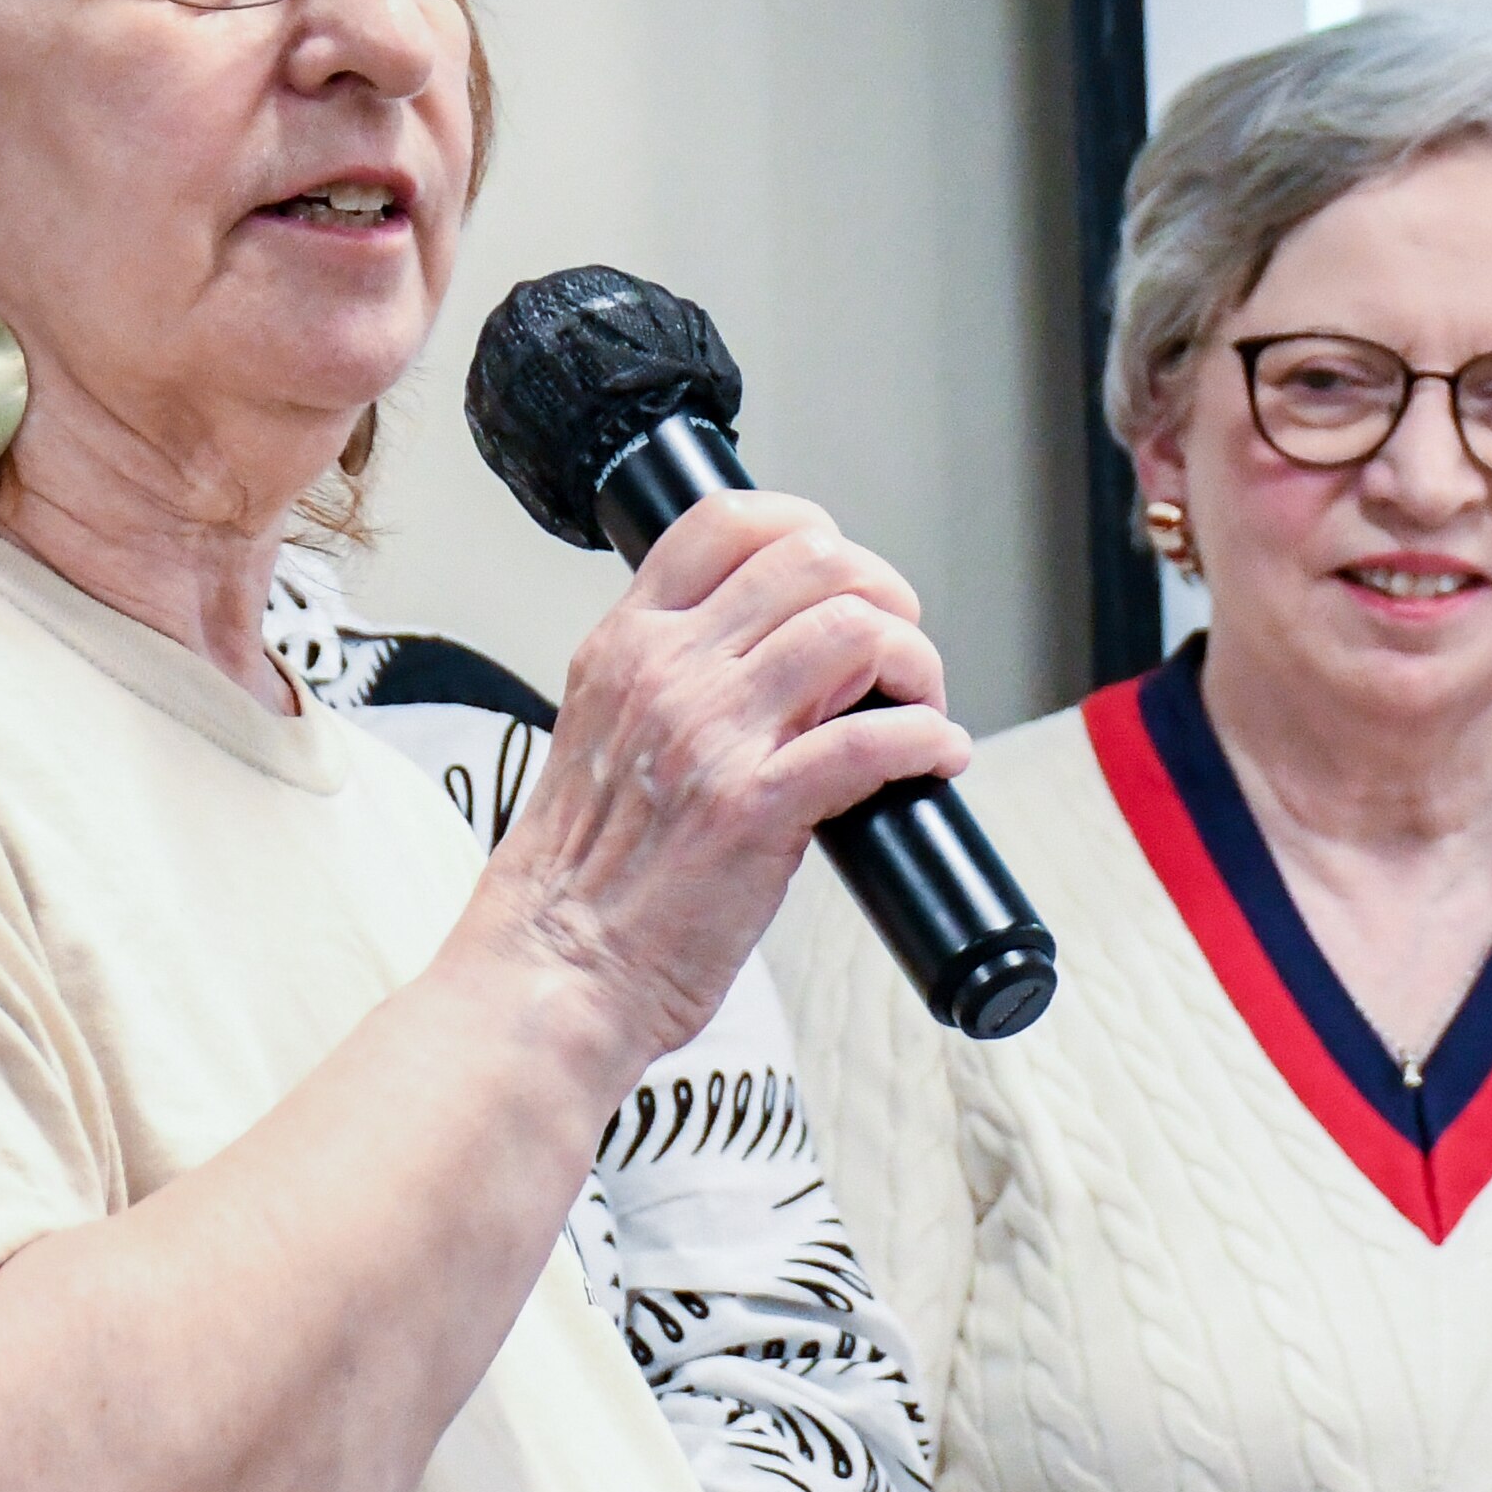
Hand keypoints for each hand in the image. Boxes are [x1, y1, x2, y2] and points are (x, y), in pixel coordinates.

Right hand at [473, 491, 967, 1079]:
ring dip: (916, 663)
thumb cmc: (582, 877)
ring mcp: (711, 734)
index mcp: (628, 645)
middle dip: (884, 596)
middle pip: (815, 562)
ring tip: (921, 706)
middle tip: (898, 652)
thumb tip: (776, 659)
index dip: (812, 530)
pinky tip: (936, 757)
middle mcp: (668, 671)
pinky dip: (928, 740)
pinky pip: (873, 738)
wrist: (556, 969)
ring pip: (855, 633)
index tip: (846, 579)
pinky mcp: (755, 806)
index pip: (728, 521)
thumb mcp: (604, 734)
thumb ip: (675, 681)